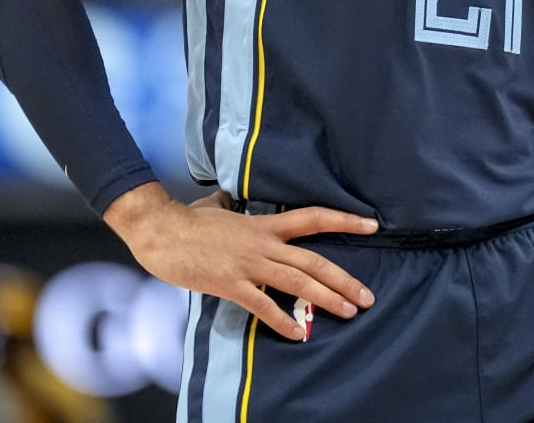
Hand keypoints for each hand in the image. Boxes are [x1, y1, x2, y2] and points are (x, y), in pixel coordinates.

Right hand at [106, 184, 378, 339]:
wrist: (161, 231)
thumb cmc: (187, 219)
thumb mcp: (216, 207)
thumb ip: (229, 205)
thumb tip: (224, 198)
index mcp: (264, 224)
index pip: (314, 218)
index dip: (344, 220)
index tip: (372, 225)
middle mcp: (264, 243)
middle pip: (314, 260)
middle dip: (344, 279)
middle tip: (368, 296)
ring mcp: (249, 264)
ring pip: (297, 282)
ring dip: (326, 299)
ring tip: (349, 311)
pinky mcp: (231, 284)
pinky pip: (263, 305)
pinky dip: (282, 320)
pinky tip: (298, 334)